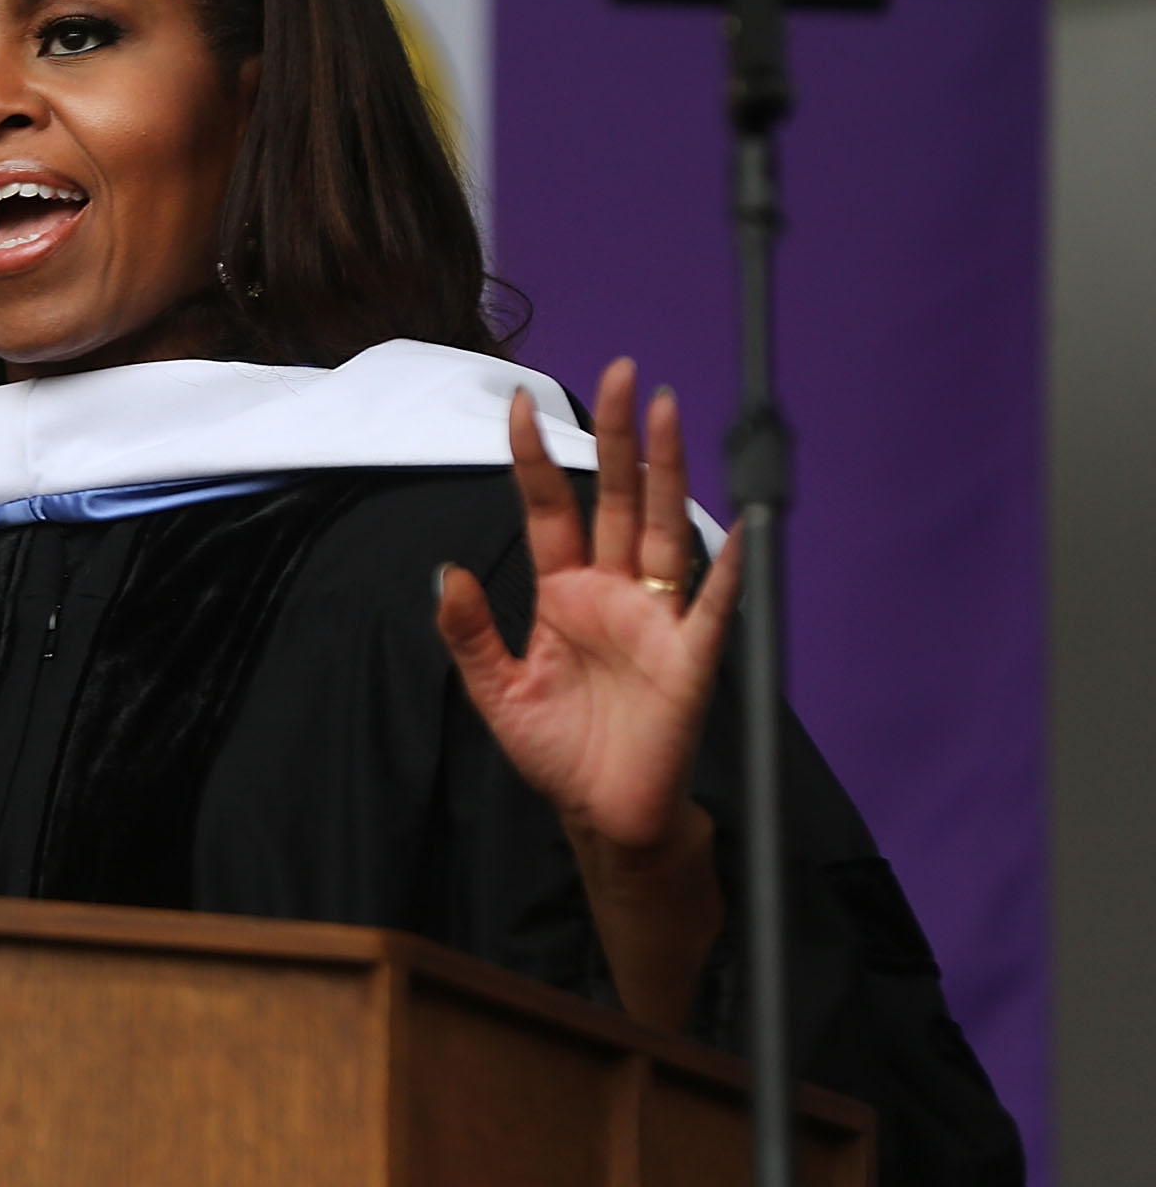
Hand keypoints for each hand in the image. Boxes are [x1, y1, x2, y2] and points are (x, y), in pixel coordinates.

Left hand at [436, 360, 739, 1025]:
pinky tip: (740, 522)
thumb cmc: (559, 752)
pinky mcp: (692, 656)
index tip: (517, 405)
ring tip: (667, 409)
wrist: (604, 814)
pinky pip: (715, 603)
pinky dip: (731, 564)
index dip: (533, 460)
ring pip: (661, 527)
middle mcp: (613, 591)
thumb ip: (470, 631)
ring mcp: (656, 617)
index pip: (548, 509)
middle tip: (621, 372)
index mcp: (563, 592)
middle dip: (617, 437)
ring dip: (665, 471)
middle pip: (614, 498)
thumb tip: (446, 571)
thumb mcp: (496, 690)